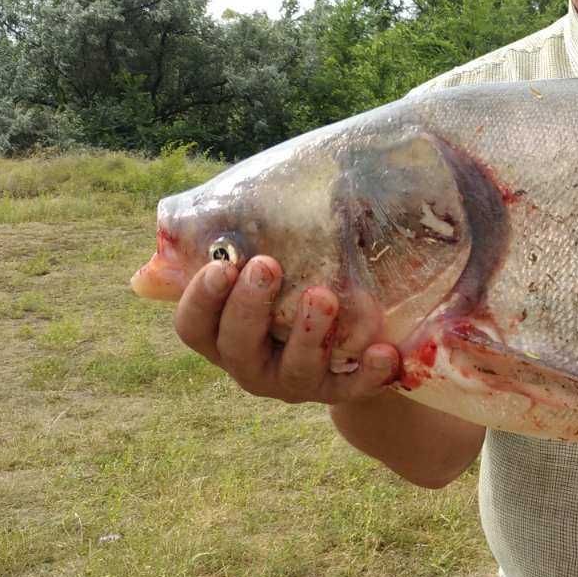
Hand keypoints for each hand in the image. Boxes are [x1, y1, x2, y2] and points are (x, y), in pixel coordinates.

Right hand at [173, 255, 399, 404]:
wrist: (343, 349)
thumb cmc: (290, 294)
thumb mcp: (270, 271)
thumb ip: (253, 241)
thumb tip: (262, 183)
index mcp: (222, 335)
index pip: (193, 326)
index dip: (201, 299)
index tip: (221, 265)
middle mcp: (250, 364)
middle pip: (236, 345)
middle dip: (249, 306)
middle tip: (267, 265)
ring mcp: (292, 383)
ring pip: (294, 369)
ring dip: (307, 332)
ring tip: (324, 295)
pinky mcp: (335, 393)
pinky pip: (350, 389)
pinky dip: (368, 374)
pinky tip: (384, 352)